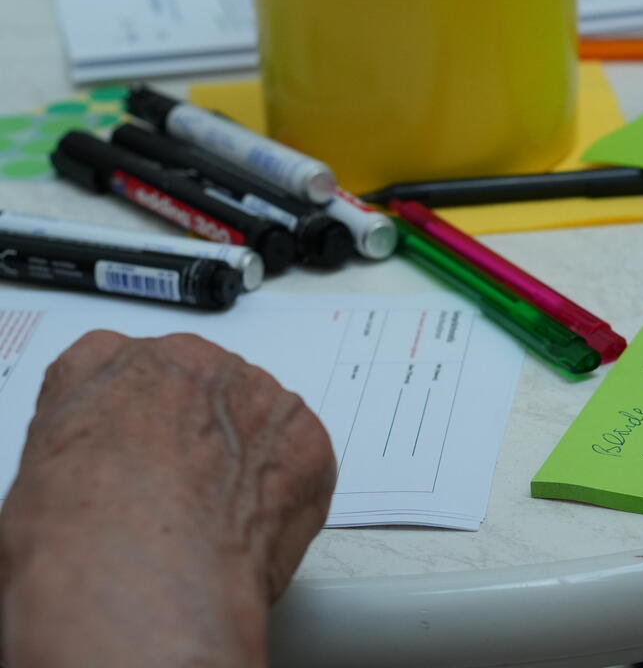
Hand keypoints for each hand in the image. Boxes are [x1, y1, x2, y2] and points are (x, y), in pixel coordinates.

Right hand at [0, 330, 335, 667]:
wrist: (144, 573)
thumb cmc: (80, 539)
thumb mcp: (42, 478)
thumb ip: (90, 445)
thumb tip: (111, 470)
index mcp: (107, 364)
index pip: (125, 369)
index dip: (137, 420)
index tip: (141, 452)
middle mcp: (186, 363)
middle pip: (200, 388)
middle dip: (197, 434)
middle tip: (185, 492)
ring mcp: (253, 391)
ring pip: (257, 416)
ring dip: (247, 457)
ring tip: (218, 518)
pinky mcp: (305, 432)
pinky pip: (302, 455)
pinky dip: (289, 489)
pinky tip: (255, 526)